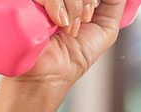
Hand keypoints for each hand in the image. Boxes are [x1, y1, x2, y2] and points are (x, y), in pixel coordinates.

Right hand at [6, 0, 126, 96]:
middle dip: (88, 0)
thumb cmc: (74, 54)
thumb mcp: (105, 27)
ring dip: (75, 7)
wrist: (51, 74)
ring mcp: (42, 0)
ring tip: (70, 27)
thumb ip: (114, 3)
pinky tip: (59, 23)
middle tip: (85, 19)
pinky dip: (58, 7)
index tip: (92, 13)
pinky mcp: (26, 2)